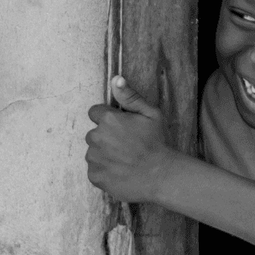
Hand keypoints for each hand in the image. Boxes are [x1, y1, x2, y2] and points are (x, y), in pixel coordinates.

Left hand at [85, 76, 176, 203]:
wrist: (160, 175)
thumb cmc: (157, 143)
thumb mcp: (151, 114)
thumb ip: (130, 96)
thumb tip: (115, 79)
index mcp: (109, 120)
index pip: (95, 112)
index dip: (108, 118)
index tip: (120, 126)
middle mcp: (96, 137)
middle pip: (94, 133)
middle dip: (106, 137)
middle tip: (126, 145)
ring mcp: (93, 158)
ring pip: (93, 151)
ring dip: (104, 154)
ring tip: (125, 159)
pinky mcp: (94, 175)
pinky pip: (94, 169)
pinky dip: (104, 170)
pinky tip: (121, 170)